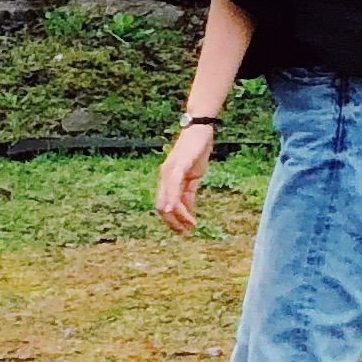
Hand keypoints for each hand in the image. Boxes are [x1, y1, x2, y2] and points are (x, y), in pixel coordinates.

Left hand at [153, 119, 215, 233]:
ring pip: (166, 200)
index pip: (163, 205)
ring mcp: (170, 171)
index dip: (172, 221)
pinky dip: (172, 199)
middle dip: (172, 223)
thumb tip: (186, 209)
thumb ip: (188, 192)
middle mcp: (164, 176)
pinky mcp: (178, 165)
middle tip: (185, 233)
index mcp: (167, 179)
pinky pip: (173, 186)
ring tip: (189, 226)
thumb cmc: (197, 150)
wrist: (201, 128)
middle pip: (161, 207)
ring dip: (177, 217)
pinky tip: (174, 209)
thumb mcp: (194, 175)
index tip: (184, 230)